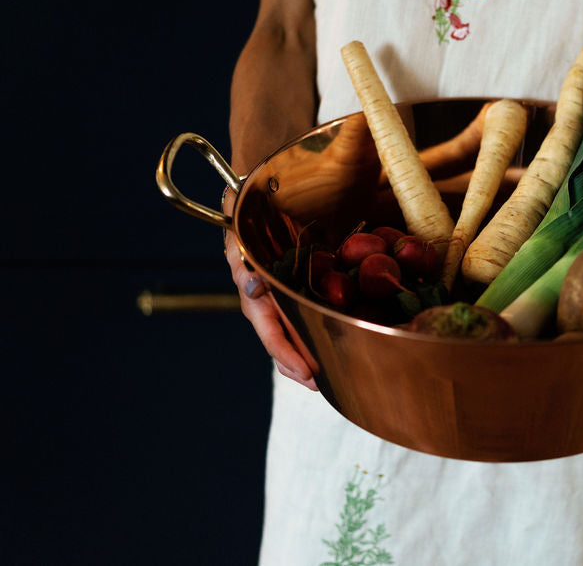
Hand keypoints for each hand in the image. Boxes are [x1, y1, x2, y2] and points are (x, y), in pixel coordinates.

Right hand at [223, 189, 317, 390]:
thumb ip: (245, 264)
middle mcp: (266, 302)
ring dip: (308, 355)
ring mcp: (279, 298)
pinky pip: (303, 315)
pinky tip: (334, 344)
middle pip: (282, 344)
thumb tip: (253, 289)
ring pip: (292, 335)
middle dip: (299, 367)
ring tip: (328, 376)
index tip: (306, 373)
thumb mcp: (241, 241)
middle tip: (321, 384)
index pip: (271, 334)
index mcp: (254, 294)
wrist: (250, 204)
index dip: (287, 356)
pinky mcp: (293, 290)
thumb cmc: (246, 222)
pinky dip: (315, 332)